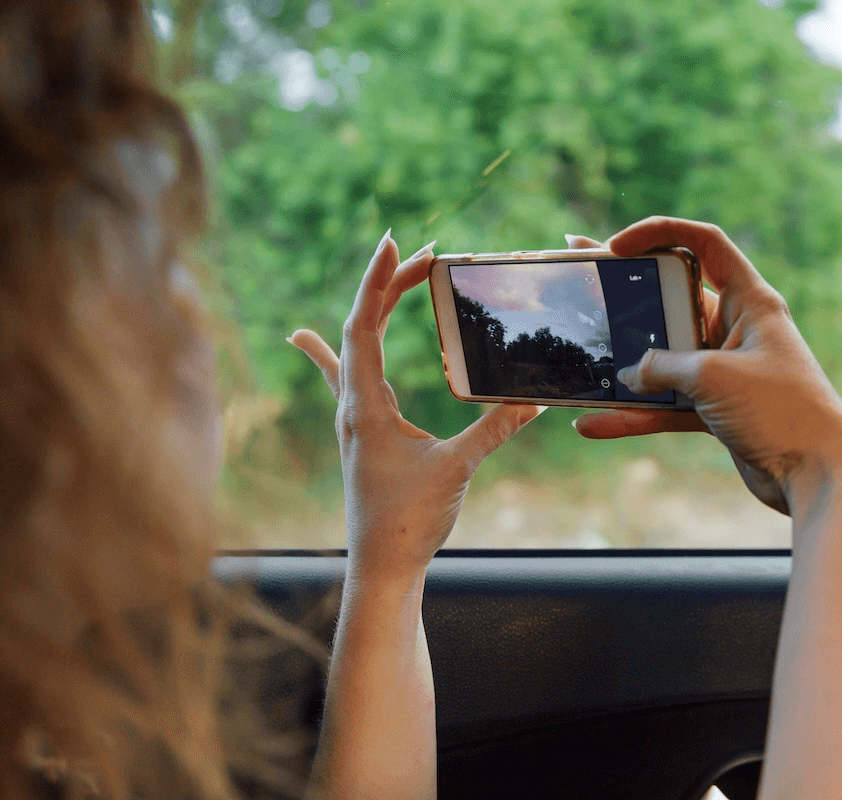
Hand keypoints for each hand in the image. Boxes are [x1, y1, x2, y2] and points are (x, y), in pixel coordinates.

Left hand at [290, 231, 541, 579]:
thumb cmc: (408, 522)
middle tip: (422, 253)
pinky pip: (343, 376)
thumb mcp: (456, 469)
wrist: (382, 567)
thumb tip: (536, 399)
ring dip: (369, 306)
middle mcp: (350, 405)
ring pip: (350, 346)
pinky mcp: (362, 431)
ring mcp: (353, 418)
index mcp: (363, 406)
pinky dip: (331, 349)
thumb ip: (493, 430)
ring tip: (379, 270)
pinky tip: (304, 339)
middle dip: (387, 285)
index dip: (378, 282)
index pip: (362, 326)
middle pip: (359, 326)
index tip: (396, 242)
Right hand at [567, 219, 841, 514]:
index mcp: (751, 301)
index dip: (659, 233)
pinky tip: (595, 424)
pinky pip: (667, 404)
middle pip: (673, 300)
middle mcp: (738, 329)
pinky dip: (634, 414)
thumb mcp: (713, 377)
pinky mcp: (718, 409)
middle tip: (583, 279)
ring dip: (624, 361)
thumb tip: (630, 372)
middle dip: (627, 293)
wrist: (817, 475)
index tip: (616, 245)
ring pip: (664, 358)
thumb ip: (663, 366)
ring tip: (580, 351)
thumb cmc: (780, 411)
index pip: (704, 244)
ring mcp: (726, 370)